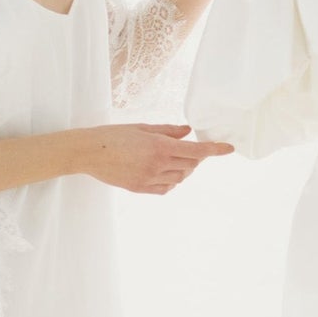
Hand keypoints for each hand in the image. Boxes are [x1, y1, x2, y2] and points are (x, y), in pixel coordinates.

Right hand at [81, 123, 233, 193]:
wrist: (88, 153)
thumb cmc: (113, 135)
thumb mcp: (142, 127)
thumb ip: (168, 131)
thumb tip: (187, 132)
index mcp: (159, 146)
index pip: (196, 151)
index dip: (215, 150)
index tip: (228, 148)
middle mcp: (157, 165)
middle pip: (191, 166)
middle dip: (195, 158)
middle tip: (189, 149)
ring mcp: (149, 179)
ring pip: (180, 179)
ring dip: (183, 170)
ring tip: (172, 159)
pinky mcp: (140, 189)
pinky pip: (166, 188)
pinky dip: (171, 181)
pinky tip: (163, 172)